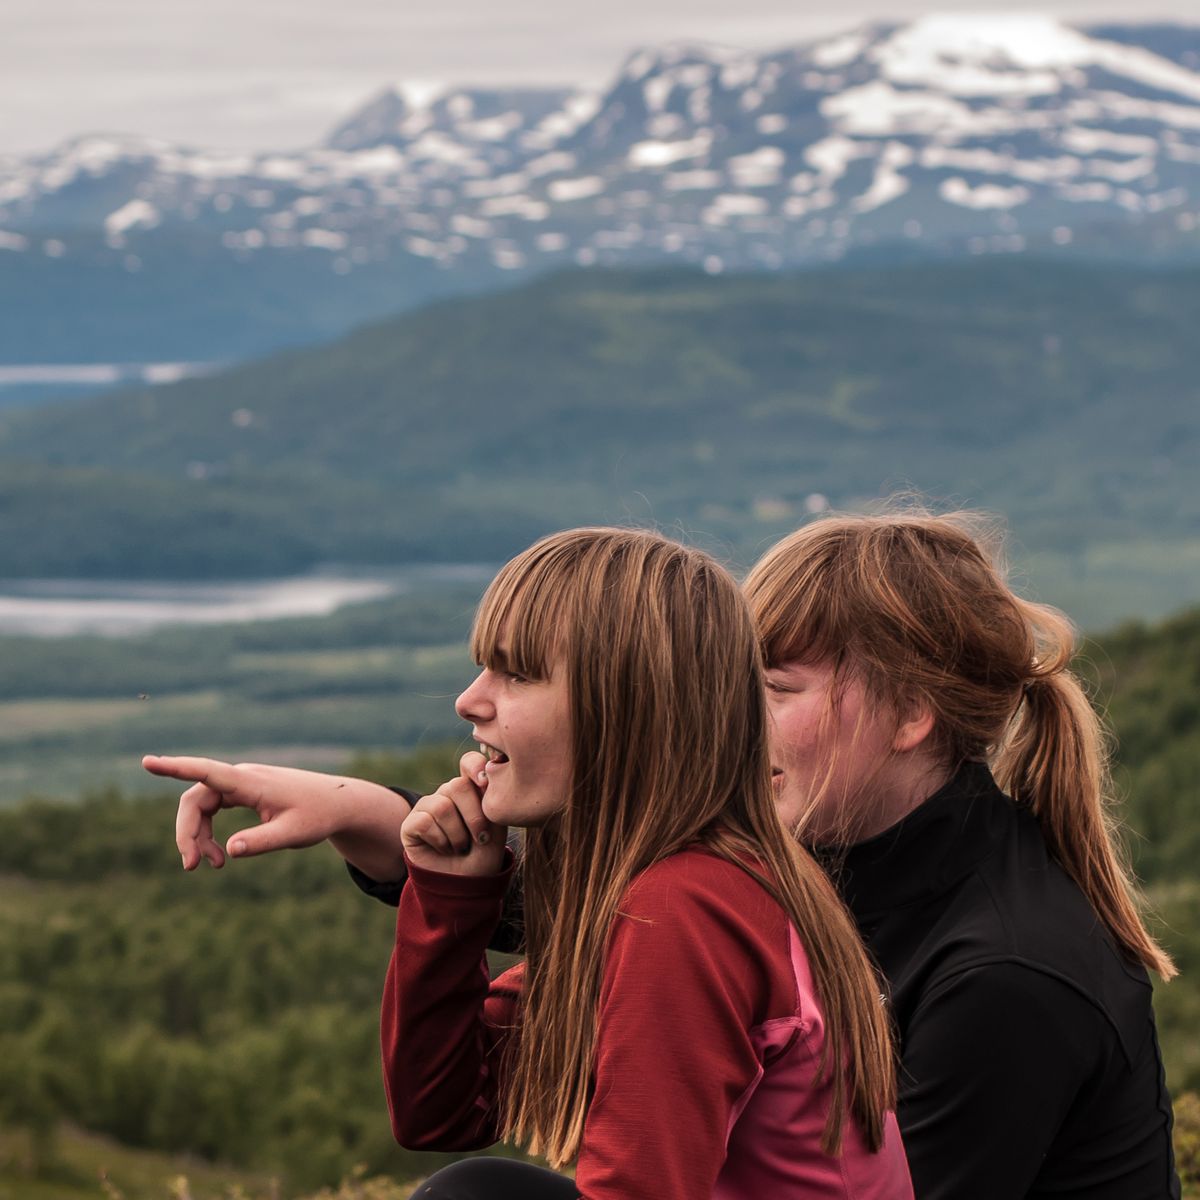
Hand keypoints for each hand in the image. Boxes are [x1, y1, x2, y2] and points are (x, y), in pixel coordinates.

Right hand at [142, 754, 408, 872]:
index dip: (175, 767)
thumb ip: (262, 841)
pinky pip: (214, 808)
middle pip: (196, 799)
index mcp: (252, 783)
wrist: (339, 803)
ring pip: (202, 806)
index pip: (207, 772)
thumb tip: (229, 850)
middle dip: (188, 833)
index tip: (147, 762)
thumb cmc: (319, 816)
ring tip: (213, 866)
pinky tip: (221, 856)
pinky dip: (210, 832)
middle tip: (192, 867)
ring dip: (199, 836)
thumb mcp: (295, 834)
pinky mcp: (245, 792)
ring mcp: (243, 784)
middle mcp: (243, 778)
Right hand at [401, 772, 505, 876]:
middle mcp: (448, 794)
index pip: (469, 763)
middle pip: (458, 785)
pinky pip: (425, 823)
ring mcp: (428, 807)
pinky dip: (440, 841)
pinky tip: (443, 849)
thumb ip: (491, 804)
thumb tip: (482, 779)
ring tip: (460, 847)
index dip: (476, 766)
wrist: (464, 886)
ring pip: (442, 806)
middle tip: (480, 839)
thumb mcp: (496, 830)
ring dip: (457, 835)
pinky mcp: (410, 824)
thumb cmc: (482, 857)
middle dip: (474, 817)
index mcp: (471, 790)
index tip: (485, 782)